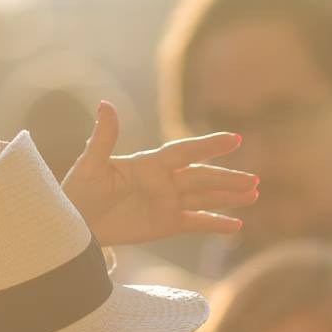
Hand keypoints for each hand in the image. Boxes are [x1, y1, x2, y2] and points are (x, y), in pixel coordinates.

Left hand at [60, 101, 258, 245]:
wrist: (76, 224)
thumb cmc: (79, 192)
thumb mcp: (90, 165)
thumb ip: (103, 138)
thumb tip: (106, 105)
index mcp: (149, 163)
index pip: (185, 152)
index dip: (209, 146)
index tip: (234, 139)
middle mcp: (164, 181)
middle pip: (203, 177)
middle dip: (229, 179)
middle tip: (255, 180)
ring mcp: (168, 203)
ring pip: (205, 197)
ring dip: (229, 197)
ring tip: (254, 194)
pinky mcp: (167, 224)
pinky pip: (197, 222)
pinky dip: (216, 224)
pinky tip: (237, 226)